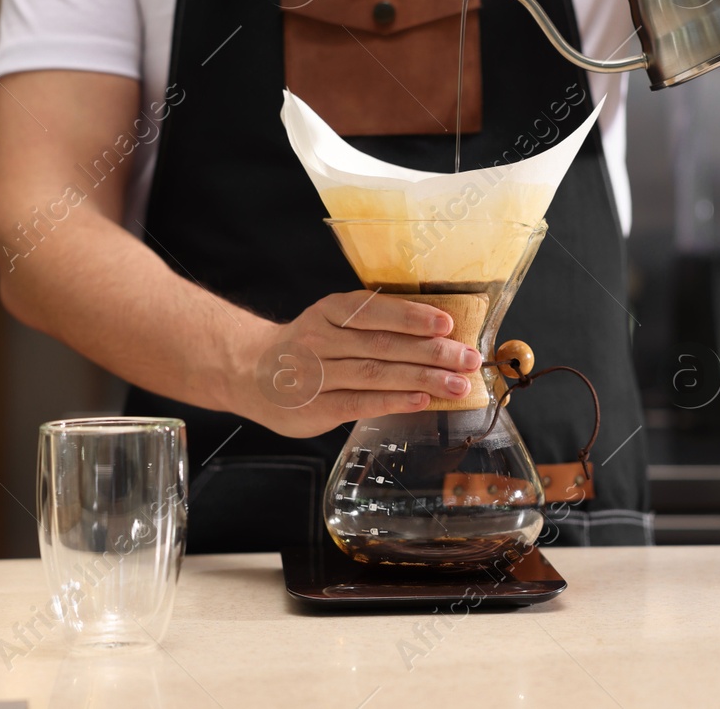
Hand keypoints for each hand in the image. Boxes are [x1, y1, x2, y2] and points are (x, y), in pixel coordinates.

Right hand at [228, 291, 482, 437]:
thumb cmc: (308, 344)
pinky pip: (360, 403)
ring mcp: (315, 375)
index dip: (412, 318)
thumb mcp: (332, 320)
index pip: (375, 311)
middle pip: (383, 345)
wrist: (251, 371)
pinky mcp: (315, 408)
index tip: (447, 324)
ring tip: (457, 384)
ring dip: (422, 379)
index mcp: (330, 311)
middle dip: (431, 352)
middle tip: (468, 359)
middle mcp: (320, 339)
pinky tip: (422, 400)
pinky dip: (394, 401)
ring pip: (376, 374)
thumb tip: (437, 332)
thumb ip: (374, 323)